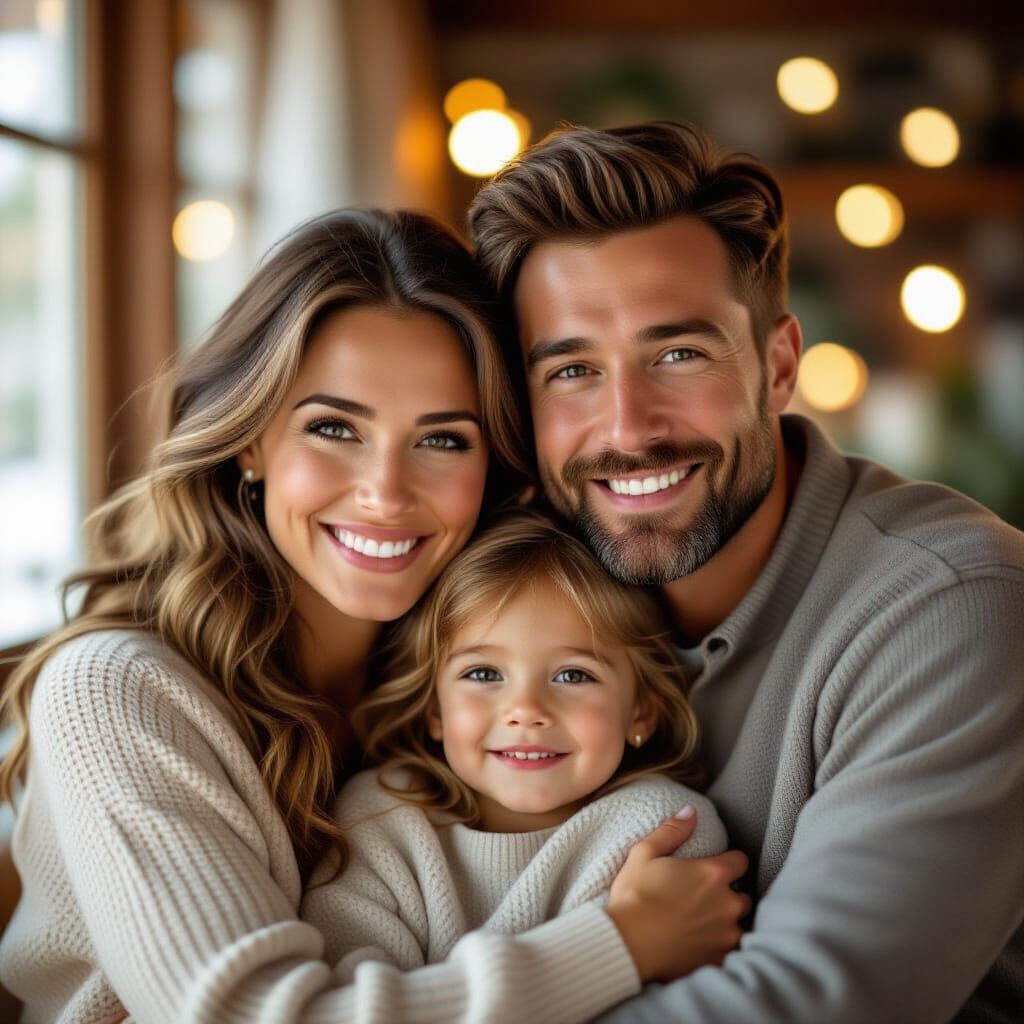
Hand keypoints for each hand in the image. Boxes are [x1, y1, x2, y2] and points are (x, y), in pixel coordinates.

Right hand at [606, 808, 749, 982]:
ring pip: (738, 926)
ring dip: (726, 923)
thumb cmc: (635, 895)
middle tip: (706, 898)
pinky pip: (729, 952)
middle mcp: (727, 903)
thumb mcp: (645, 854)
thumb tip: (691, 812)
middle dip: (729, 895)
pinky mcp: (719, 959)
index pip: (740, 861)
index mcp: (713, 873)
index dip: (729, 862)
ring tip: (703, 924)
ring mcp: (726, 934)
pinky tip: (700, 945)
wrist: (628, 943)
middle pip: (743, 896)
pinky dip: (718, 948)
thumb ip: (672, 831)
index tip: (716, 868)